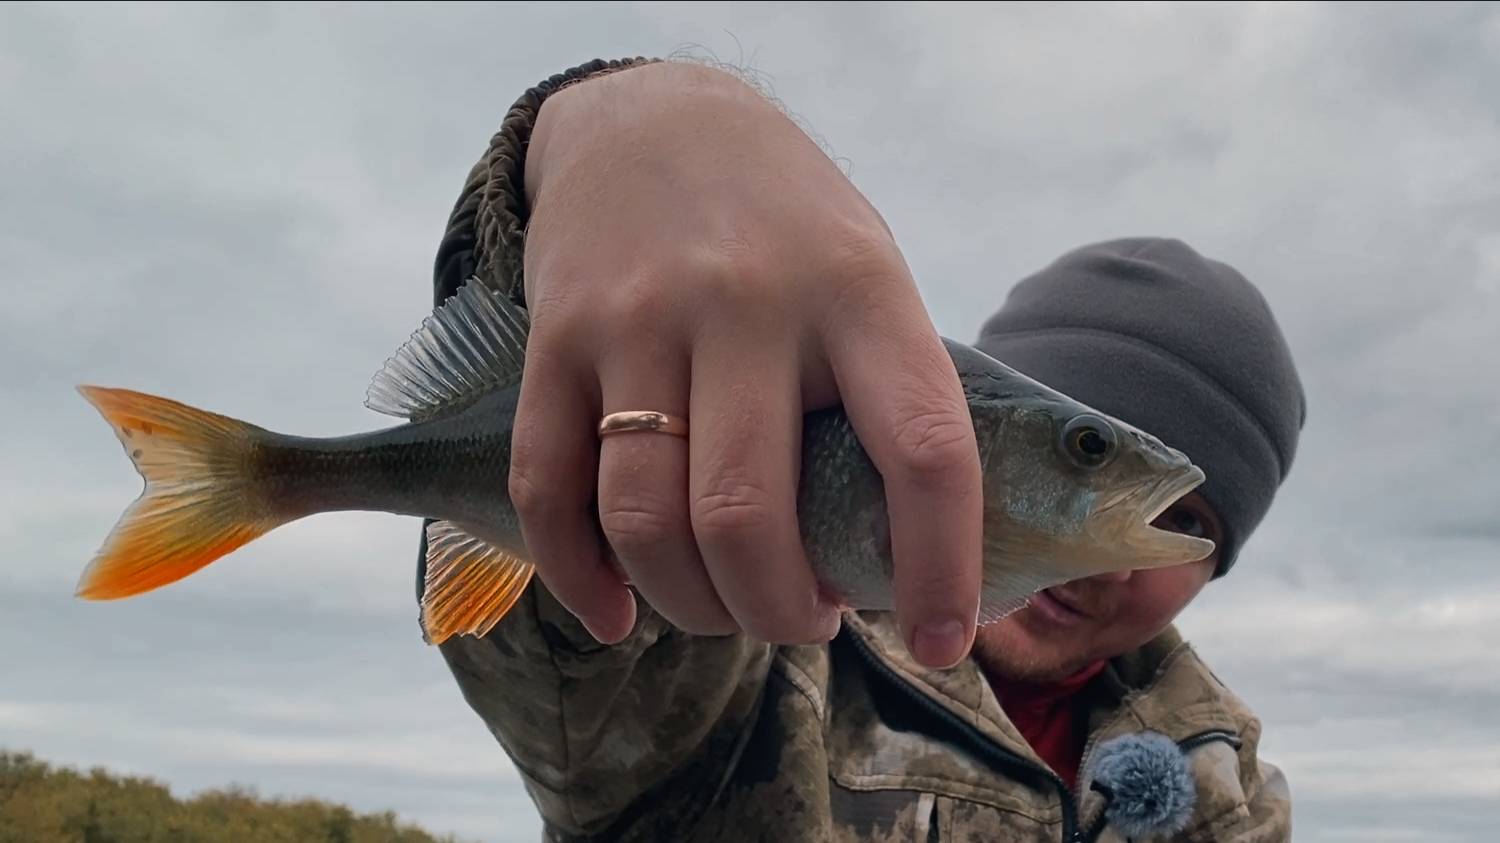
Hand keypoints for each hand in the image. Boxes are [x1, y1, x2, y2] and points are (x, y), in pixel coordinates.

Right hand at [508, 62, 983, 668]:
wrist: (656, 119)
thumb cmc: (788, 224)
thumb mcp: (869, 274)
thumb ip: (884, 396)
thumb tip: (895, 559)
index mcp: (857, 289)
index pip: (919, 449)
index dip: (938, 565)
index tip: (939, 639)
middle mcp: (745, 302)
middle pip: (745, 517)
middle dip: (779, 613)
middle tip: (803, 620)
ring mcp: (637, 318)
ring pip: (644, 519)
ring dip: (689, 606)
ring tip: (723, 610)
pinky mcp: (555, 338)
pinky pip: (548, 489)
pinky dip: (578, 576)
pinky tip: (615, 610)